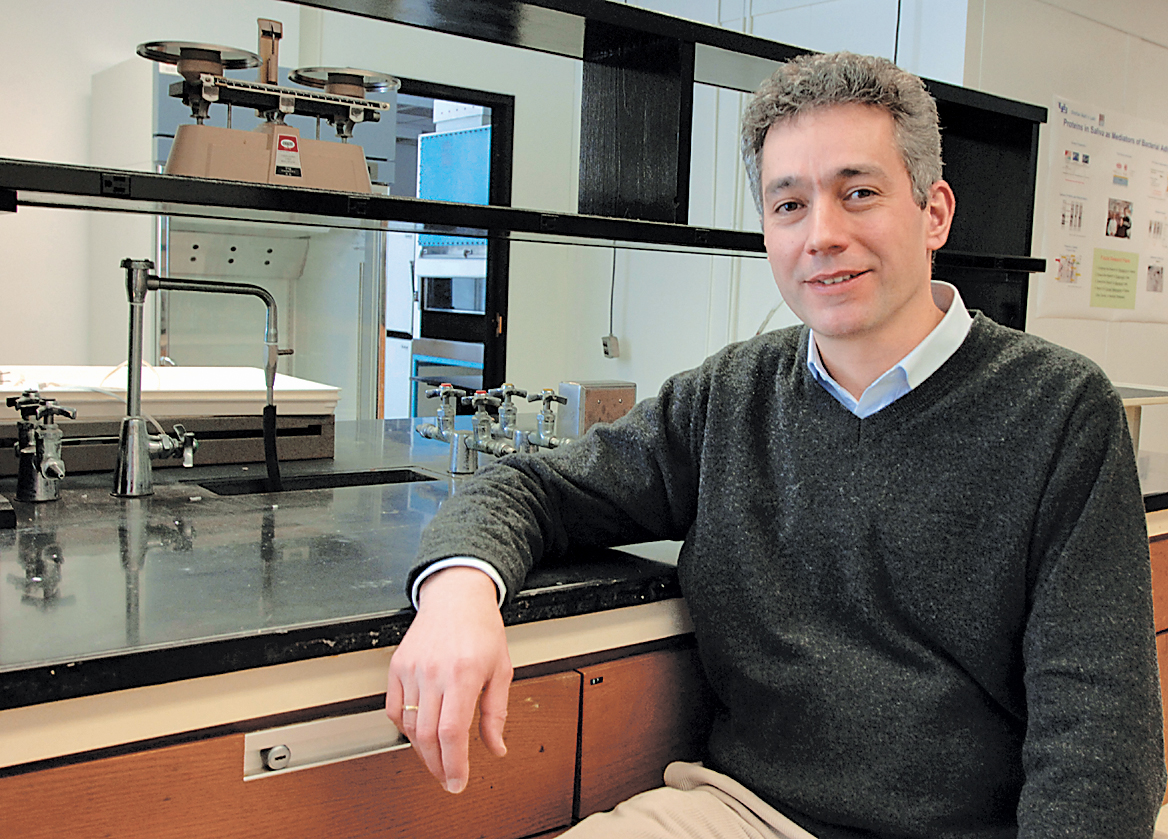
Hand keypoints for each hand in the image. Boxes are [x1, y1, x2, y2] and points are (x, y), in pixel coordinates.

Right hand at [386, 566, 512, 792]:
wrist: (456, 596)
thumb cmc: (482, 629)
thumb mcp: (501, 670)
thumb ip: (496, 713)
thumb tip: (496, 748)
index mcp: (465, 673)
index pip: (452, 732)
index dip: (453, 764)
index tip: (457, 782)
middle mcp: (435, 672)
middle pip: (427, 735)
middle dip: (437, 765)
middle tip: (447, 778)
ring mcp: (412, 669)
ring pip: (408, 726)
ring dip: (422, 750)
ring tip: (437, 756)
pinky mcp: (397, 666)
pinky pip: (393, 709)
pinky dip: (404, 728)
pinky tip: (419, 732)